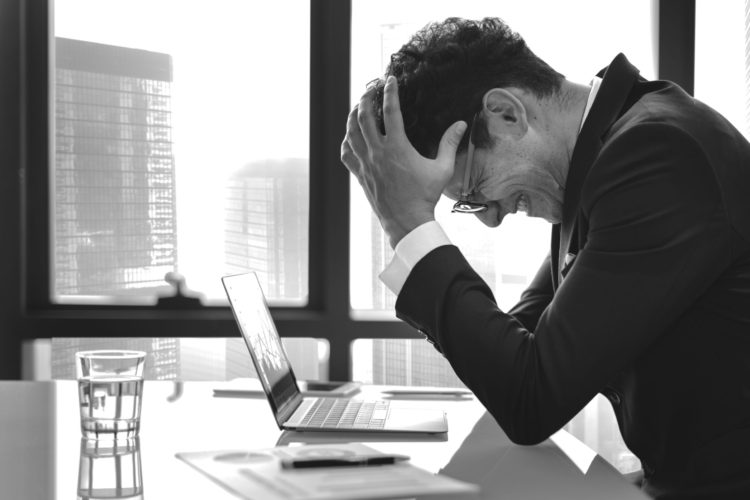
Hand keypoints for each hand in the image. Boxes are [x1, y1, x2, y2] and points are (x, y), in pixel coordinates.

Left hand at [341, 76, 466, 247]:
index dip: (391, 92)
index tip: (391, 80)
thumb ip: (450, 144)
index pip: (391, 111)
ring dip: (353, 116)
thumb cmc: (425, 196)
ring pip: (351, 132)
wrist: (407, 221)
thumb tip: (460, 124)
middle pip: (364, 117)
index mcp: (397, 147)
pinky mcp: (360, 175)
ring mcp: (366, 163)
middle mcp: (378, 152)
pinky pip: (346, 153)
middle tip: (370, 89)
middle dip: (366, 98)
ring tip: (358, 107)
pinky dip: (346, 141)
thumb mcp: (442, 169)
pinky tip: (350, 136)